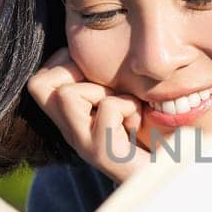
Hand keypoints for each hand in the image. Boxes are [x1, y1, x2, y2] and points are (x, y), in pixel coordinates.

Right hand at [27, 47, 151, 183]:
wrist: (173, 172)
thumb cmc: (155, 132)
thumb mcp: (124, 96)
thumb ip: (106, 77)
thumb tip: (95, 38)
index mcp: (72, 118)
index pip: (38, 80)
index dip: (63, 62)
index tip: (94, 73)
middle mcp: (71, 132)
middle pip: (38, 85)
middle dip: (74, 72)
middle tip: (104, 87)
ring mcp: (84, 144)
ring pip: (67, 95)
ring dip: (101, 90)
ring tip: (123, 106)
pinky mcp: (103, 154)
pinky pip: (107, 108)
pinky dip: (128, 106)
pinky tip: (138, 122)